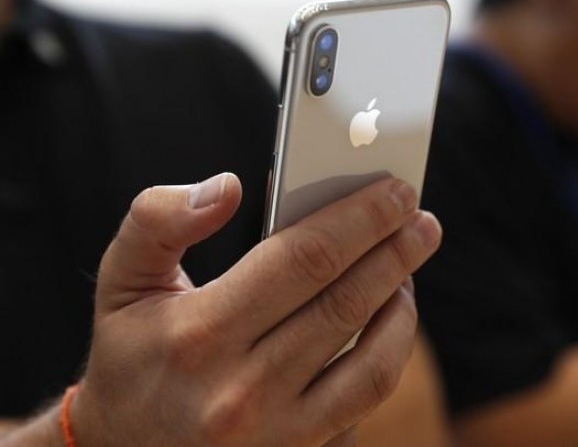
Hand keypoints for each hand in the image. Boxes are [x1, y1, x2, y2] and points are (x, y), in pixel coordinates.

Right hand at [73, 173, 441, 446]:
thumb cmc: (130, 358)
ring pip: (371, 359)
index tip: (393, 193)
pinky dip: (390, 351)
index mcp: (201, 333)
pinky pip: (365, 399)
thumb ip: (158, 220)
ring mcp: (277, 430)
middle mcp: (243, 389)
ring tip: (409, 266)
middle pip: (345, 302)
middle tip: (422, 221)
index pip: (304, 259)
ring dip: (402, 304)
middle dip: (396, 251)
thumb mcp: (122, 280)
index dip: (358, 218)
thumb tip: (227, 188)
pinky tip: (390, 318)